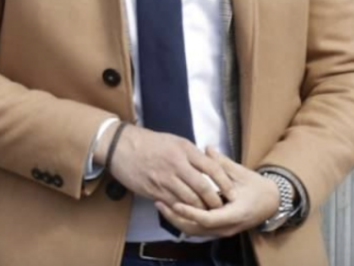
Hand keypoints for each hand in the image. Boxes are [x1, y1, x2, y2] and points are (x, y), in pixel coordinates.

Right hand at [105, 125, 234, 210]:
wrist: (121, 147)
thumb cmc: (149, 142)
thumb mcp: (174, 141)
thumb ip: (192, 154)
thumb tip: (208, 164)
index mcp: (184, 150)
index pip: (212, 167)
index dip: (224, 182)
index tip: (232, 190)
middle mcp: (176, 165)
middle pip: (203, 187)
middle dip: (214, 200)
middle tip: (222, 207)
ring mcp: (165, 179)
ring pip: (189, 199)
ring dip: (200, 209)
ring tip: (208, 213)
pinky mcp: (154, 190)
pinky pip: (173, 204)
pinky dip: (183, 210)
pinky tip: (189, 213)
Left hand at [155, 147, 279, 237]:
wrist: (272, 203)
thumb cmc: (258, 187)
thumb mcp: (242, 173)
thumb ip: (223, 163)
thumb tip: (208, 148)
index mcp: (235, 214)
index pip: (207, 219)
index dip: (190, 212)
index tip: (175, 203)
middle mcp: (227, 227)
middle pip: (196, 229)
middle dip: (176, 219)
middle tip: (160, 203)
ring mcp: (222, 231)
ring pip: (195, 232)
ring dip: (177, 221)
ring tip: (162, 205)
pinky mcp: (219, 230)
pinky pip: (198, 229)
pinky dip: (185, 221)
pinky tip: (174, 209)